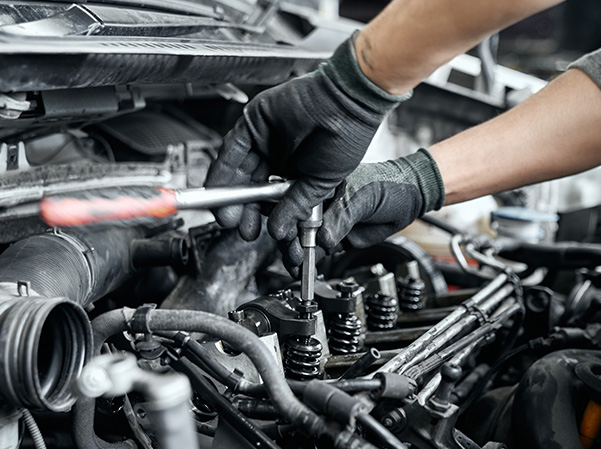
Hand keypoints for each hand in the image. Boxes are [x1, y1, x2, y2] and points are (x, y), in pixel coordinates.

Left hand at [205, 32, 410, 245]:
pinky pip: (232, 148)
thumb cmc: (347, 136)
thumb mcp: (321, 182)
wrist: (348, 103)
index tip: (254, 231)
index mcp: (295, 168)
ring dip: (229, 194)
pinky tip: (219, 190)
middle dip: (242, 208)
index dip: (260, 214)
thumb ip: (297, 205)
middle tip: (237, 226)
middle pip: (250, 184)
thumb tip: (279, 230)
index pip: (269, 195)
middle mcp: (277, 153)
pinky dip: (223, 170)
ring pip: (238, 169)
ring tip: (227, 216)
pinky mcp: (253, 121)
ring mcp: (264, 137)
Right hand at [281, 149, 444, 276]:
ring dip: (296, 255)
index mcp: (319, 184)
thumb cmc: (388, 185)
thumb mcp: (362, 198)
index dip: (282, 217)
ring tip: (299, 266)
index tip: (282, 233)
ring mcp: (324, 221)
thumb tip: (324, 238)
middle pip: (290, 223)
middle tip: (294, 253)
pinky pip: (316, 252)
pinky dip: (309, 263)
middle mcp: (317, 203)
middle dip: (288, 241)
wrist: (408, 201)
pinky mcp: (333, 238)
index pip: (291, 199)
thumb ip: (341, 217)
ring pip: (300, 241)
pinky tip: (306, 270)